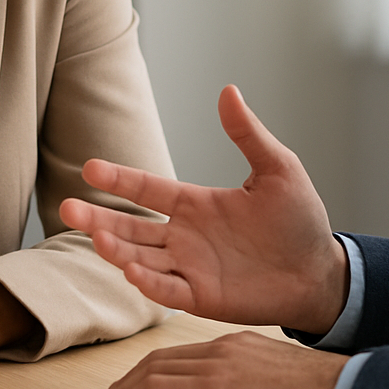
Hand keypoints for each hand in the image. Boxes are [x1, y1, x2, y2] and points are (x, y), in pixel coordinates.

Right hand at [59, 84, 347, 333]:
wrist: (321, 272)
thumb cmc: (299, 220)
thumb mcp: (277, 169)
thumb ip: (248, 134)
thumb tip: (228, 91)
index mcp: (196, 204)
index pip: (147, 189)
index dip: (119, 180)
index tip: (90, 168)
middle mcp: (184, 236)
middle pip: (130, 226)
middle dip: (98, 218)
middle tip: (67, 206)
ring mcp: (189, 268)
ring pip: (140, 257)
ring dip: (116, 248)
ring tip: (97, 236)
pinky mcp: (201, 297)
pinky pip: (165, 290)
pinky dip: (146, 281)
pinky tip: (130, 269)